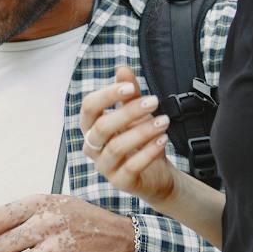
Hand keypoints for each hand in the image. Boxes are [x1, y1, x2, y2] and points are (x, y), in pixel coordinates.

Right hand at [80, 64, 179, 206]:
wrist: (157, 174)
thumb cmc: (141, 142)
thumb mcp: (136, 115)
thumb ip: (129, 94)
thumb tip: (122, 69)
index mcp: (92, 128)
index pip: (89, 108)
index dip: (106, 95)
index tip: (130, 87)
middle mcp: (94, 148)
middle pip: (101, 127)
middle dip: (128, 112)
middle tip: (154, 101)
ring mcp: (105, 167)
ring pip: (116, 147)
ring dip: (142, 131)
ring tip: (163, 121)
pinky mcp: (121, 182)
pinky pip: (131, 167)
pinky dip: (148, 152)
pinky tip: (163, 140)